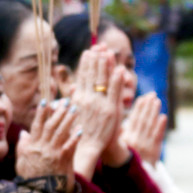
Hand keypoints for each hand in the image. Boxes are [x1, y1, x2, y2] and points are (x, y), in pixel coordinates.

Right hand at [15, 100, 78, 178]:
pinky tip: (80, 129)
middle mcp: (42, 148)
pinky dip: (75, 137)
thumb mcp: (22, 162)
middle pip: (50, 126)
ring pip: (61, 132)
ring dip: (68, 120)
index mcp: (31, 147)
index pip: (36, 125)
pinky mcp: (63, 161)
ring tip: (75, 109)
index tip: (46, 102)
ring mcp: (53, 153)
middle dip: (58, 112)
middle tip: (65, 101)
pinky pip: (70, 146)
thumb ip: (23, 146)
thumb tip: (24, 133)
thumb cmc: (31, 179)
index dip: (41, 113)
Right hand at [70, 47, 127, 175]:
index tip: (89, 51)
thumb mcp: (74, 113)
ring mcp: (100, 103)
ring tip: (108, 52)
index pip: (82, 76)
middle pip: (92, 74)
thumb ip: (75, 99)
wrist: (85, 147)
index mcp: (78, 98)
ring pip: (103, 80)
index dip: (86, 62)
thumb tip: (73, 87)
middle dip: (96, 58)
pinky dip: (117, 80)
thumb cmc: (77, 132)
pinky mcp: (111, 110)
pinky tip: (120, 69)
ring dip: (106, 65)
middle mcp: (88, 98)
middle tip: (99, 45)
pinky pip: (115, 92)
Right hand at [120, 92, 166, 164]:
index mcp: (126, 139)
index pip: (133, 120)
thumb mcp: (117, 147)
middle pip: (142, 120)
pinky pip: (157, 137)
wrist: (132, 180)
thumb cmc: (124, 161)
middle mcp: (135, 141)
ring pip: (150, 126)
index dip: (138, 108)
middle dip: (147, 106)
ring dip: (154, 112)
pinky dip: (160, 126)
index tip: (142, 97)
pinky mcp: (154, 151)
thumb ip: (118, 133)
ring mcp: (145, 146)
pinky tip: (163, 117)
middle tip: (152, 95)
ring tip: (157, 101)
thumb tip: (115, 116)